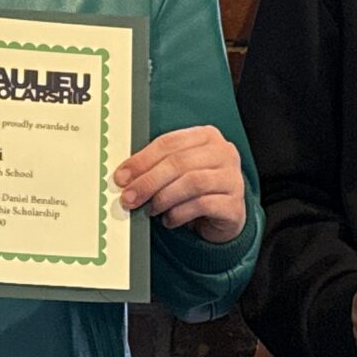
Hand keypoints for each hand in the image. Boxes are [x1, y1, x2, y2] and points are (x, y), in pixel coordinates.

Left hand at [114, 125, 246, 241]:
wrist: (224, 216)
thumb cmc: (196, 190)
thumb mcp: (177, 172)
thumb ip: (156, 168)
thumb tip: (124, 178)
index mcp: (205, 136)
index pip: (169, 143)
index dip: (142, 160)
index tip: (122, 177)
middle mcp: (223, 152)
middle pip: (179, 162)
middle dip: (148, 181)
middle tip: (129, 198)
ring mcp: (232, 177)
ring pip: (191, 183)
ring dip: (163, 198)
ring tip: (150, 209)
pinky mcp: (234, 203)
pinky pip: (202, 205)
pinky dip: (179, 214)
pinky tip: (169, 220)